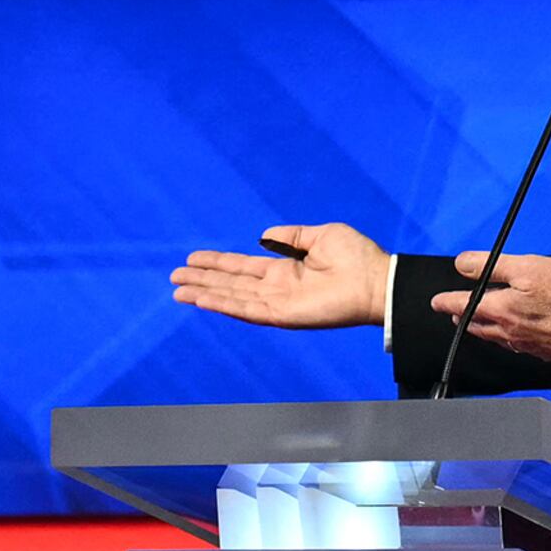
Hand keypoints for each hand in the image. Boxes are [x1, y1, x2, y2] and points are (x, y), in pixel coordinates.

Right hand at [172, 222, 390, 329]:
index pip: (242, 267)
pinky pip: (247, 310)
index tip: (193, 259)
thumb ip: (292, 236)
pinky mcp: (283, 315)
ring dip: (204, 294)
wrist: (376, 280)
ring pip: (232, 299)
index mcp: (285, 270)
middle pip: (230, 284)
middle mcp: (277, 289)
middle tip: (174, 277)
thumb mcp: (321, 235)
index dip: (217, 263)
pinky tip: (203, 300)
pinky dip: (223, 305)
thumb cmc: (358, 257)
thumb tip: (263, 237)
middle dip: (202, 280)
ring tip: (178, 291)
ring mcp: (278, 303)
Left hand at [438, 251, 550, 364]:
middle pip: (477, 326)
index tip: (437, 302)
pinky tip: (514, 335)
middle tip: (454, 314)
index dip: (447, 302)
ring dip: (483, 329)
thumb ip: (492, 265)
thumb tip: (462, 264)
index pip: (463, 306)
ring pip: (495, 338)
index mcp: (500, 310)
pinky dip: (507, 338)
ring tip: (478, 324)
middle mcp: (509, 332)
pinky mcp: (544, 351)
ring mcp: (526, 344)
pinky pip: (516, 345)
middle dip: (463, 318)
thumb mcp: (527, 267)